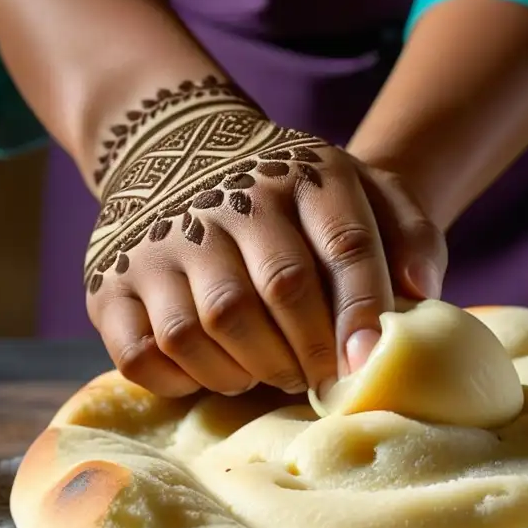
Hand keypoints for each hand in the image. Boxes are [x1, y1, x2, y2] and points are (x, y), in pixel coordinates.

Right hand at [84, 76, 446, 397]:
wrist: (177, 148)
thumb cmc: (291, 196)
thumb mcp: (362, 190)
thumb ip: (410, 234)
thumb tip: (420, 294)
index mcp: (302, 175)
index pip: (344, 246)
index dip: (363, 311)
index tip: (368, 363)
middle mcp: (225, 199)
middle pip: (278, 293)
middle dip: (311, 351)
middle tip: (321, 374)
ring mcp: (158, 241)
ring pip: (205, 329)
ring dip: (249, 369)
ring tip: (272, 369)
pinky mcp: (108, 282)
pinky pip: (142, 354)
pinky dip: (183, 379)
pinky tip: (214, 370)